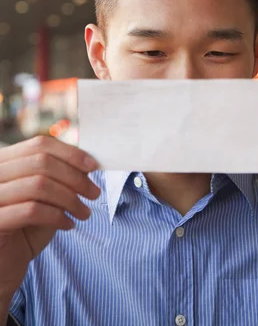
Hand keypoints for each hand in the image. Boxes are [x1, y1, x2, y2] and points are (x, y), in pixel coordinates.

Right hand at [0, 135, 99, 300]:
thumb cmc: (25, 229)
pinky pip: (31, 210)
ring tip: (84, 212)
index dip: (70, 153)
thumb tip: (88, 162)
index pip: (39, 144)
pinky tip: (68, 225)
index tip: (93, 166)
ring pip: (38, 184)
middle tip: (94, 193)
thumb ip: (59, 176)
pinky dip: (56, 216)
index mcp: (4, 162)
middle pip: (41, 161)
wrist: (4, 267)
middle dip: (75, 177)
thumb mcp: (45, 197)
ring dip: (70, 198)